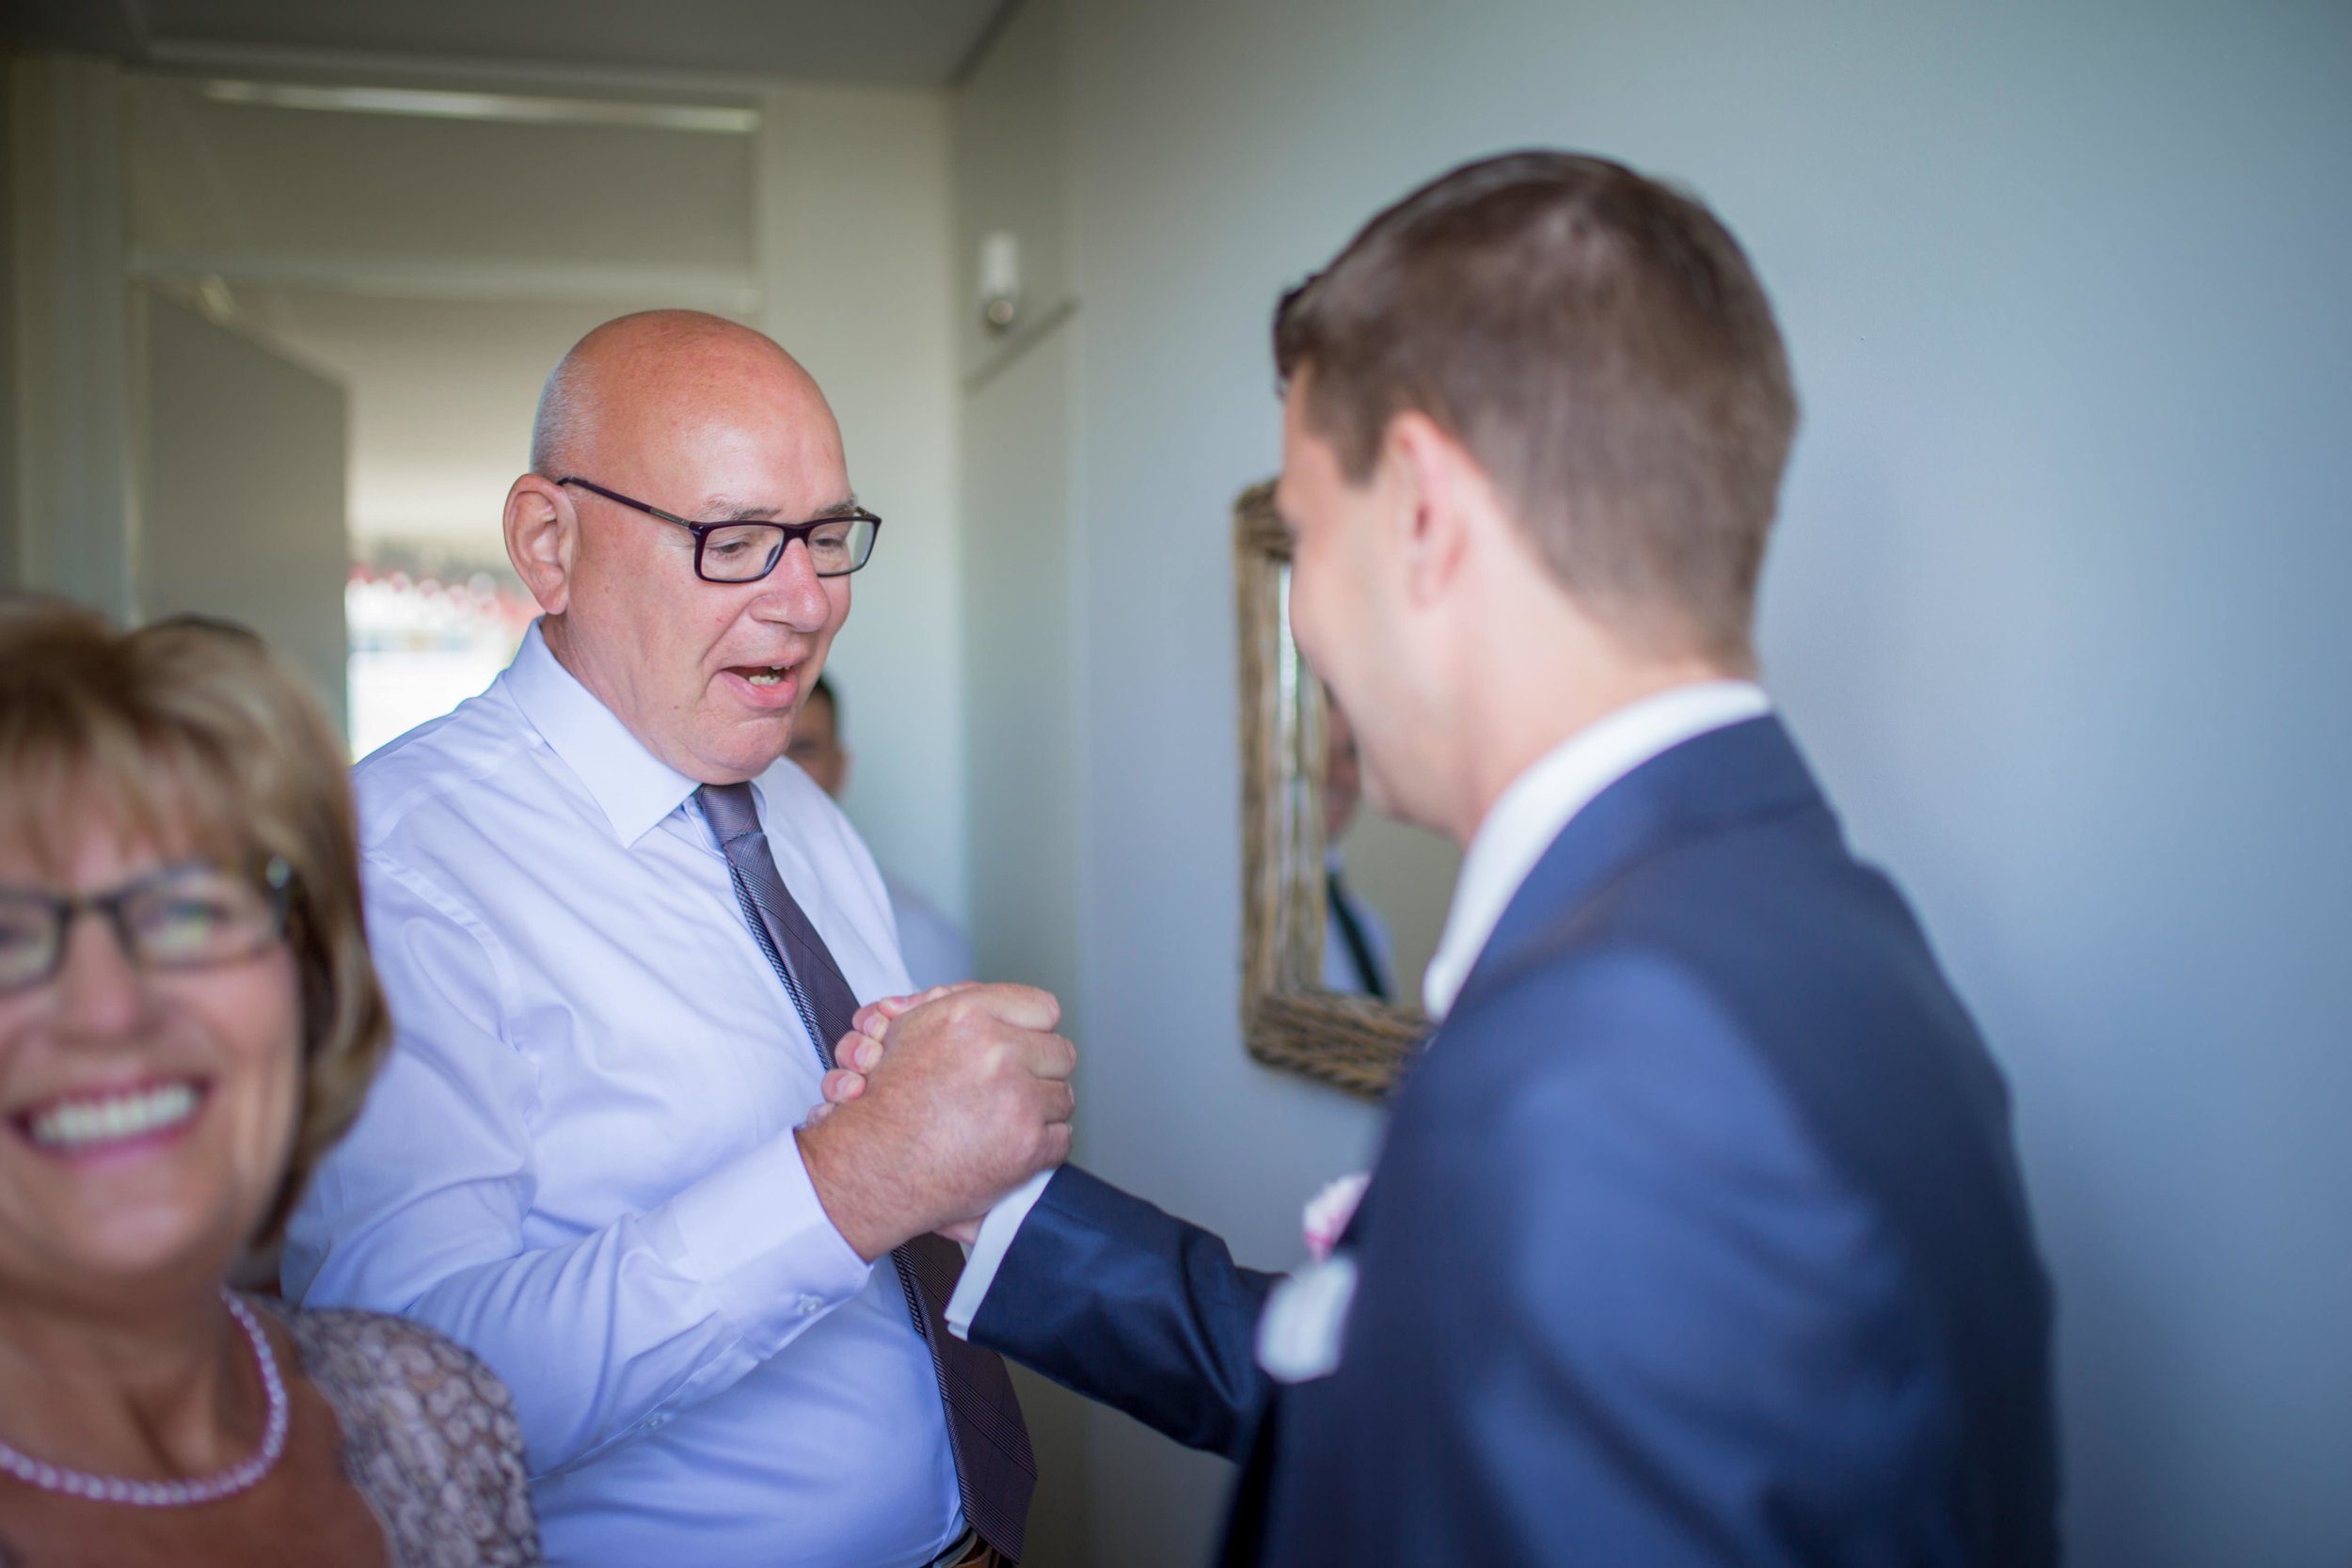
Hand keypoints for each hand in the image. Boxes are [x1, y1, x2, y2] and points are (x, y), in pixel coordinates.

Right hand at [795, 984, 1074, 1260]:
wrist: (871, 1170)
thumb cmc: (885, 1105)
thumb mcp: (910, 1031)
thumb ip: (956, 1006)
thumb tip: (996, 1003)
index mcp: (969, 1017)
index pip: (1042, 1008)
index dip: (1034, 1029)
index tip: (1028, 1045)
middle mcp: (998, 1052)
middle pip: (1060, 1052)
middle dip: (1041, 1070)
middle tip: (1018, 1086)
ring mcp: (1018, 1100)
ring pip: (1063, 1096)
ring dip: (1041, 1109)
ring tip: (1007, 1118)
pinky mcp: (1028, 1145)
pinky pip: (1062, 1138)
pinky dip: (1041, 1146)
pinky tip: (1011, 1145)